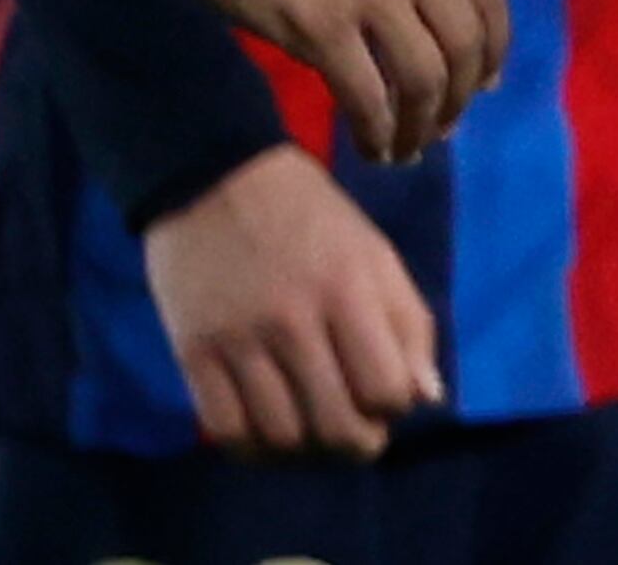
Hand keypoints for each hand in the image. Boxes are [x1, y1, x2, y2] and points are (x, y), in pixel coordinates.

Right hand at [142, 146, 442, 458]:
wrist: (210, 169)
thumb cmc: (306, 214)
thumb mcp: (373, 252)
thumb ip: (410, 323)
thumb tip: (425, 400)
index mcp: (346, 290)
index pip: (388, 394)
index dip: (392, 406)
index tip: (378, 390)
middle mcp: (291, 319)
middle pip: (338, 428)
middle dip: (356, 441)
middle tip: (348, 423)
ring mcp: (237, 337)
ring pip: (283, 438)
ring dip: (305, 449)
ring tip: (306, 426)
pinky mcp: (191, 348)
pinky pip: (225, 430)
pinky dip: (251, 448)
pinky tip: (262, 431)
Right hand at [143, 0, 503, 163]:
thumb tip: (433, 0)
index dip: (493, 48)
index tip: (482, 83)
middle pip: (465, 45)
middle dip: (459, 98)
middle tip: (439, 126)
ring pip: (425, 80)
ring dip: (421, 127)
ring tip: (404, 148)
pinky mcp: (318, 21)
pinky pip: (369, 98)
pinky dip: (378, 134)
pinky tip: (371, 147)